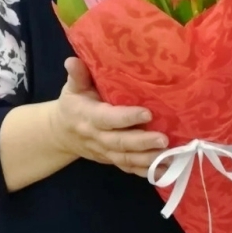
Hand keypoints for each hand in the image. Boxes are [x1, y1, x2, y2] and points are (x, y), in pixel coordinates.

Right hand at [50, 57, 168, 178]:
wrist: (61, 133)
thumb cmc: (72, 105)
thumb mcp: (72, 88)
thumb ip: (77, 75)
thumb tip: (72, 60)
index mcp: (89, 117)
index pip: (108, 119)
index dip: (126, 118)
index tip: (147, 113)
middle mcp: (98, 137)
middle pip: (120, 143)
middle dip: (142, 142)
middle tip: (164, 139)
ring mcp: (105, 152)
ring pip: (126, 159)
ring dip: (148, 160)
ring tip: (170, 157)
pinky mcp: (112, 160)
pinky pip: (129, 168)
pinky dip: (146, 172)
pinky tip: (165, 172)